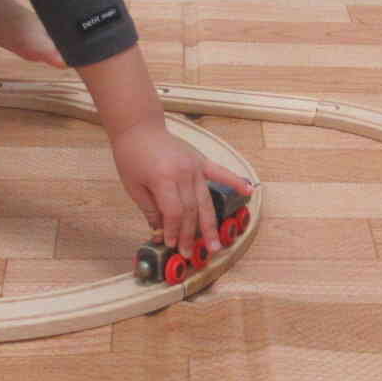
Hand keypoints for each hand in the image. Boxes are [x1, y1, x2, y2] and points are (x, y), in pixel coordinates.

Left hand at [109, 117, 252, 256]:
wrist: (139, 128)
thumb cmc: (132, 156)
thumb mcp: (134, 186)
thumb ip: (150, 209)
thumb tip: (161, 231)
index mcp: (164, 179)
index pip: (174, 212)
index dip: (174, 231)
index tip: (171, 244)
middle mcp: (184, 173)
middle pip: (191, 210)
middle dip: (190, 234)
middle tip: (189, 252)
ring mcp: (195, 166)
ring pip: (205, 200)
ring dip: (210, 224)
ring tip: (215, 244)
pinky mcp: (200, 161)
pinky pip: (221, 172)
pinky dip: (235, 181)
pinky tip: (248, 191)